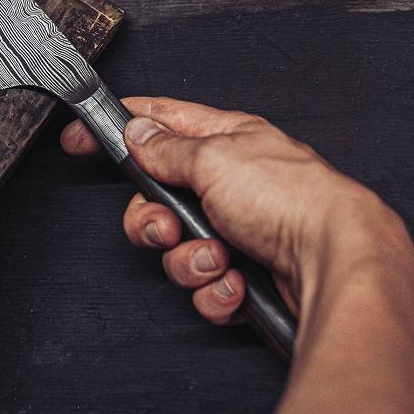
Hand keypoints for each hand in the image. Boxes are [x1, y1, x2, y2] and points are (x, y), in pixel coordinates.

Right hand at [61, 95, 413, 328]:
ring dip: (190, 261)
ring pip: (180, 251)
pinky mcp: (249, 276)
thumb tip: (140, 132)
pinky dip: (216, 290)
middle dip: (154, 223)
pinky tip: (238, 284)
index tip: (78, 140)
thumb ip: (168, 148)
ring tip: (220, 259)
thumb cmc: (291, 200)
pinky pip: (206, 287)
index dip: (119, 129)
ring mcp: (241, 232)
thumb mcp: (215, 158)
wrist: (335, 263)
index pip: (160, 123)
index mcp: (227, 142)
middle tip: (167, 228)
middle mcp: (233, 185)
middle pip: (159, 202)